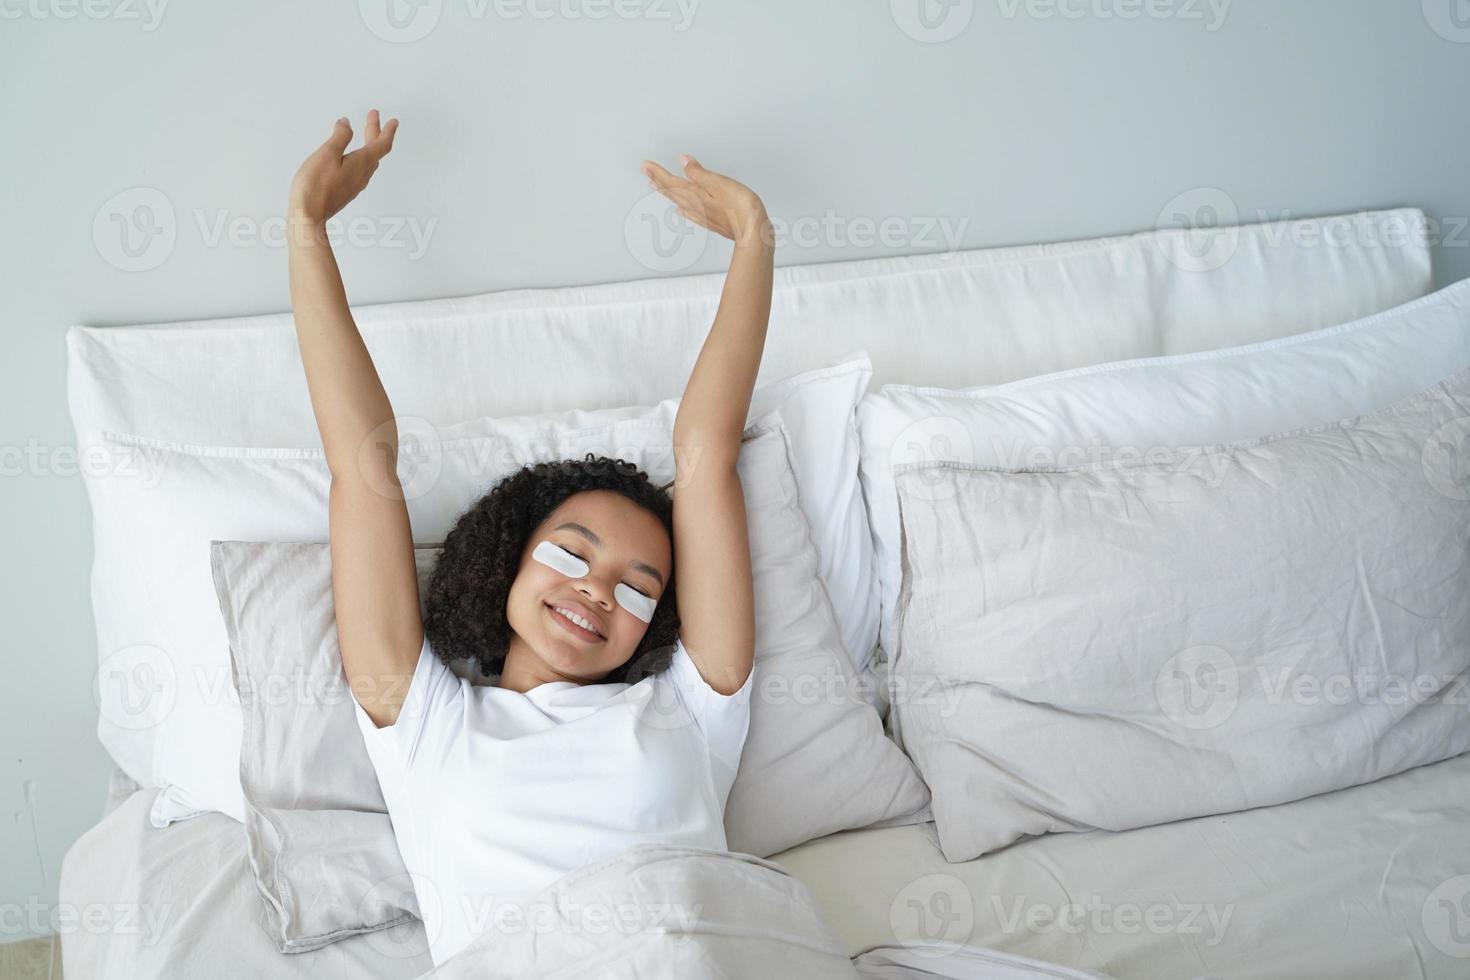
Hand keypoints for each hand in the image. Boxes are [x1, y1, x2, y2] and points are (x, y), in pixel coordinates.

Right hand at [289, 110, 398, 225]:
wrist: (309, 216)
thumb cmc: (316, 185)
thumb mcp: (327, 154)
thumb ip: (340, 137)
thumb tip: (347, 123)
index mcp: (361, 163)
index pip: (381, 144)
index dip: (388, 130)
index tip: (393, 121)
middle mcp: (362, 175)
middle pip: (375, 151)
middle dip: (375, 132)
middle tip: (373, 117)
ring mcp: (355, 184)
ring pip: (368, 161)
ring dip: (369, 144)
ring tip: (365, 133)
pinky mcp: (346, 191)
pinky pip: (360, 169)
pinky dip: (360, 156)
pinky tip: (351, 156)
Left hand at [641, 155, 770, 246]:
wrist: (752, 232)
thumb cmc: (741, 207)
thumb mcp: (720, 183)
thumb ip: (700, 173)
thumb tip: (684, 162)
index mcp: (695, 194)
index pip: (671, 181)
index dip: (658, 172)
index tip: (645, 166)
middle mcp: (695, 206)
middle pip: (672, 191)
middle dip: (658, 181)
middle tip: (646, 173)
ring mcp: (703, 215)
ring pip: (678, 202)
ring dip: (667, 193)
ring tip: (656, 187)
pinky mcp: (711, 222)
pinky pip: (689, 214)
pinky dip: (682, 209)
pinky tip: (680, 210)